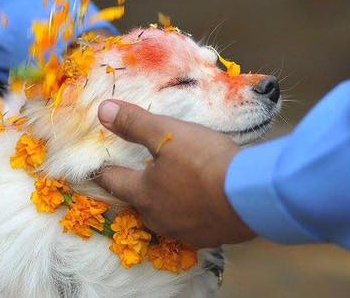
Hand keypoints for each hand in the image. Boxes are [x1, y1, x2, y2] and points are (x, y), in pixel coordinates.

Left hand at [94, 99, 255, 247]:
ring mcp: (184, 232)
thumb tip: (102, 111)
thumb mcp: (167, 134)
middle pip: (139, 202)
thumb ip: (134, 123)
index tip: (98, 168)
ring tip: (172, 186)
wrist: (251, 196)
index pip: (113, 182)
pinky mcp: (210, 238)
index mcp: (143, 194)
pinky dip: (192, 211)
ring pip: (165, 215)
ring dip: (166, 201)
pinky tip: (201, 200)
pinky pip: (192, 224)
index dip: (104, 171)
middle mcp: (158, 218)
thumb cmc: (204, 162)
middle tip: (139, 174)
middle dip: (137, 188)